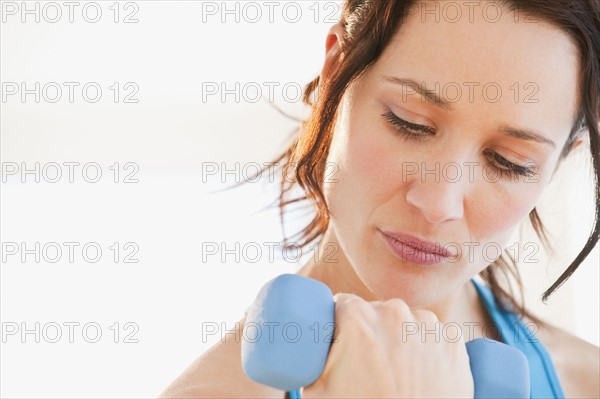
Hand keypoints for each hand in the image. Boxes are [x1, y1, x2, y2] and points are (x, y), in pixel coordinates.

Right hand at [301, 293, 473, 397]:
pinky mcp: (454, 342)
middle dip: (371, 332)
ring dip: (402, 336)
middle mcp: (394, 312)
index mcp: (356, 317)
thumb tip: (302, 347)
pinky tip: (422, 369)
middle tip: (369, 366)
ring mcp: (428, 326)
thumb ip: (309, 358)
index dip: (340, 322)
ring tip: (397, 372)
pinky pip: (437, 333)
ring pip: (408, 321)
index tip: (343, 340)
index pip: (342, 304)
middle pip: (376, 311)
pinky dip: (430, 346)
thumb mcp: (316, 390)